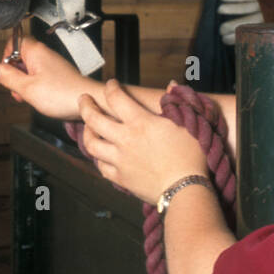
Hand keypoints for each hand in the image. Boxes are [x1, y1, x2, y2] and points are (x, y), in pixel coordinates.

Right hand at [0, 34, 100, 120]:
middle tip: (17, 88)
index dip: (6, 56)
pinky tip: (38, 98)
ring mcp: (51, 65)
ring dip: (24, 83)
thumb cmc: (63, 94)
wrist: (87, 101)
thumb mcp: (27, 88)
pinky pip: (39, 77)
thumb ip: (8, 78)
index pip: (14, 42)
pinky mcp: (57, 75)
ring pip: (29, 69)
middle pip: (20, 57)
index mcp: (36, 52)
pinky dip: (35, 87)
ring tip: (29, 96)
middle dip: (14, 74)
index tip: (5, 70)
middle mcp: (44, 55)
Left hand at [77, 79, 208, 205]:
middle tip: (83, 99)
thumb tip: (172, 84)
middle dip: (85, 105)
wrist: (185, 190)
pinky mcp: (121, 178)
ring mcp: (120, 160)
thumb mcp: (187, 123)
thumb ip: (176, 102)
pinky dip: (98, 159)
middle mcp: (124, 139)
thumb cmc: (191, 156)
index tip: (111, 84)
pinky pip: (101, 167)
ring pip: (91, 144)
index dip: (111, 87)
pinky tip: (101, 155)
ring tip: (88, 127)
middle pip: (93, 118)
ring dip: (87, 132)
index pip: (116, 98)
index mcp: (140, 122)